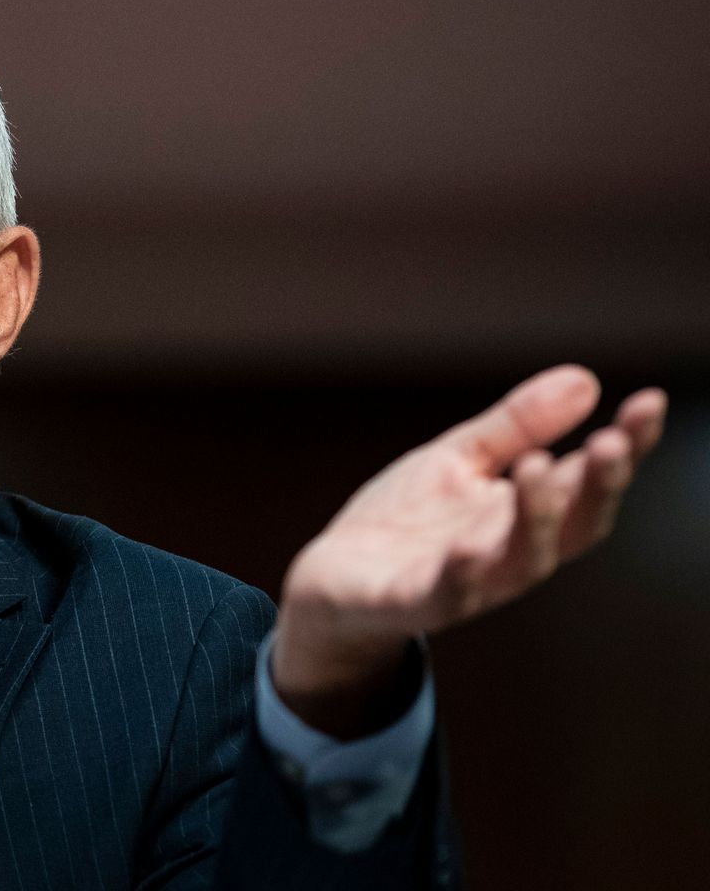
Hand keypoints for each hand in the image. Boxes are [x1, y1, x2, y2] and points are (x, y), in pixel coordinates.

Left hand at [273, 365, 666, 736]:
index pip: (589, 480)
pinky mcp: (416, 602)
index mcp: (525, 513)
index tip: (649, 402)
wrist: (332, 581)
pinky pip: (446, 594)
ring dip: (536, 518)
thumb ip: (517, 427)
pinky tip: (464, 548)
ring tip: (539, 467)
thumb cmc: (406, 522)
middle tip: (612, 442)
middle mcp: (509, 550)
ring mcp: (467, 581)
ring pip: (521, 560)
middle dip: (598, 486)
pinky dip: (460, 574)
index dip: (626, 447)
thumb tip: (587, 380)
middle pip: (574, 525)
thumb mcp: (459, 460)